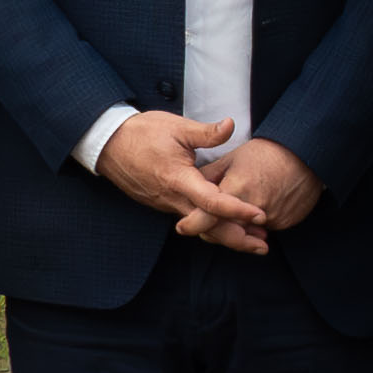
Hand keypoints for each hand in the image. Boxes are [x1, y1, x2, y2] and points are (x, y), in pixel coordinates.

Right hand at [101, 110, 269, 247]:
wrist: (108, 143)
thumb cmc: (142, 133)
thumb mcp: (177, 127)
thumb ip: (206, 133)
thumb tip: (231, 125)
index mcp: (178, 179)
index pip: (212, 202)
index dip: (237, 210)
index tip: (260, 216)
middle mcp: (172, 199)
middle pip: (209, 228)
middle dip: (237, 240)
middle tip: (264, 247)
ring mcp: (166, 205)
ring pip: (200, 228)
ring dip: (226, 236)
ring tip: (253, 241)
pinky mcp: (163, 204)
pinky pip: (190, 221)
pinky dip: (210, 228)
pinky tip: (227, 227)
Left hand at [201, 136, 323, 248]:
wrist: (305, 154)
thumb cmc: (266, 153)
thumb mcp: (233, 158)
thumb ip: (209, 175)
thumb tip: (189, 186)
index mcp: (236, 189)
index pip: (208, 216)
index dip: (193, 224)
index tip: (182, 227)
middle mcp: (253, 208)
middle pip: (224, 230)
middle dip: (211, 230)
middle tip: (201, 226)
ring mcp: (271, 218)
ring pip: (243, 233)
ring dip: (233, 229)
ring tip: (229, 218)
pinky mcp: (284, 223)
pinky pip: (262, 231)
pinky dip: (254, 227)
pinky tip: (253, 216)